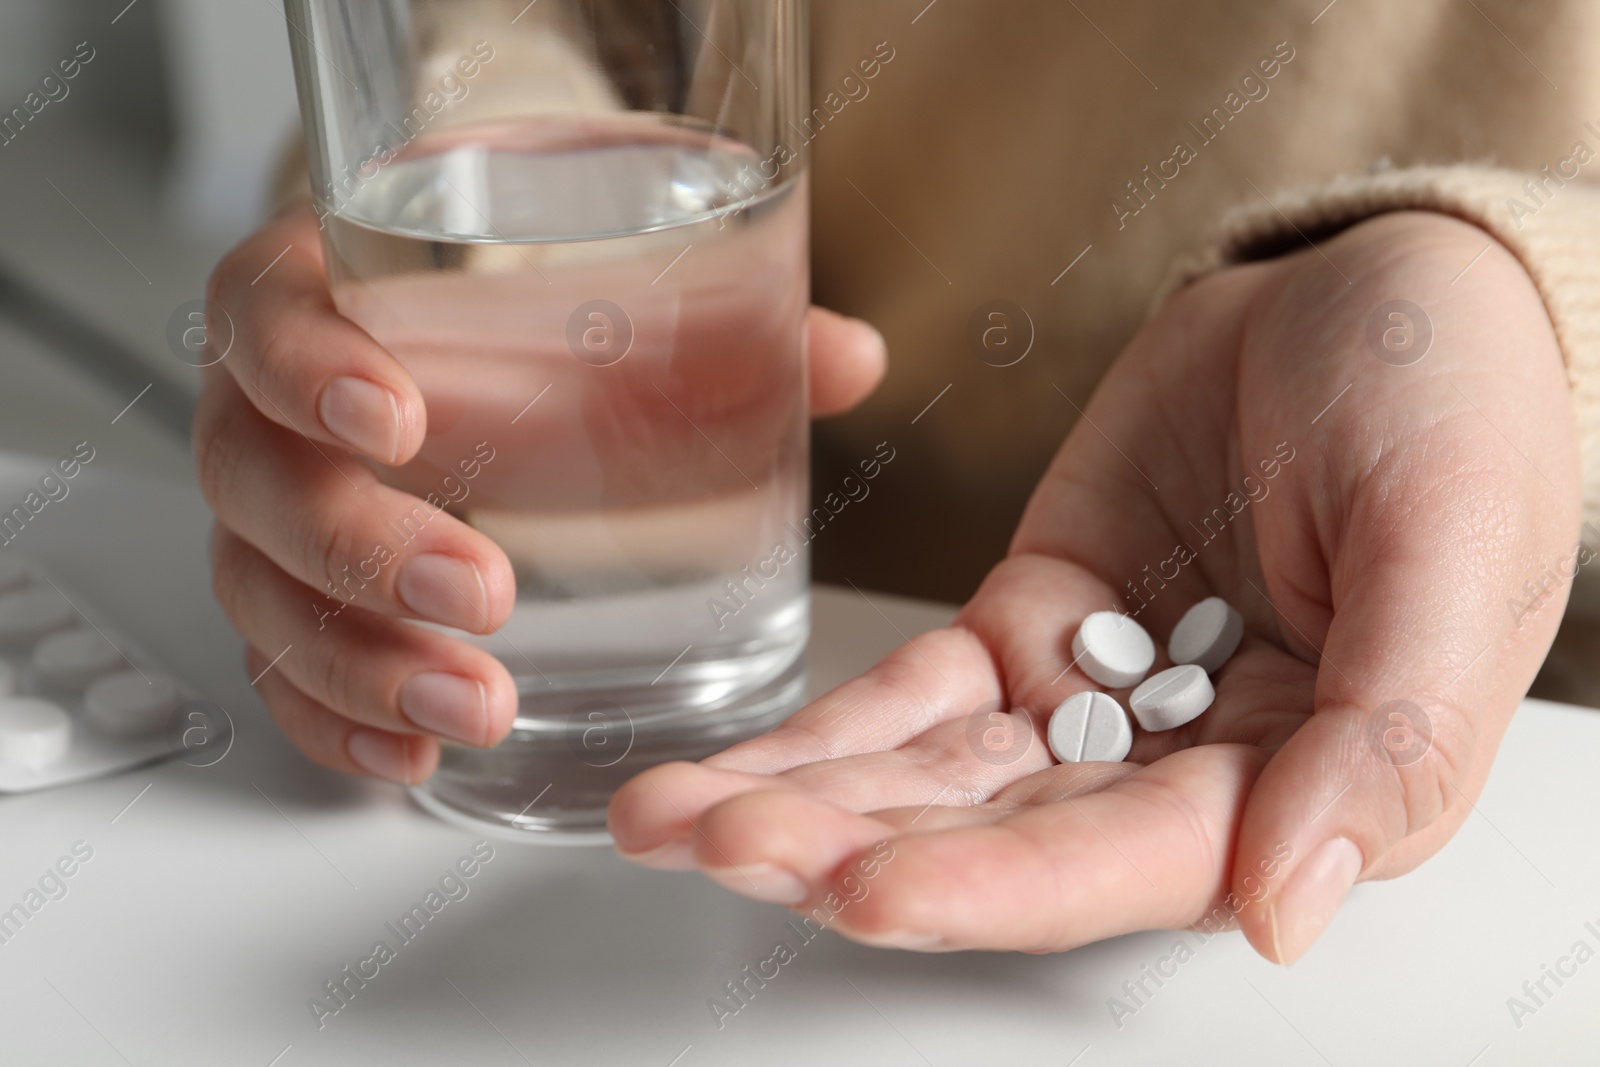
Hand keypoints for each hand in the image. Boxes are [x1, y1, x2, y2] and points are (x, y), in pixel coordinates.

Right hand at [195, 203, 886, 783]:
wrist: (449, 310)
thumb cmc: (510, 282)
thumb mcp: (593, 258)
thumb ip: (716, 308)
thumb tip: (850, 359)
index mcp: (325, 289)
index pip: (267, 313)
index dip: (308, 365)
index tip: (396, 419)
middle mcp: (275, 405)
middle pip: (256, 477)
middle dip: (361, 547)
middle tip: (481, 591)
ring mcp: (274, 509)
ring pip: (262, 591)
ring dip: (358, 661)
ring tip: (472, 708)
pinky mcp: (297, 594)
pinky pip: (279, 667)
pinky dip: (334, 720)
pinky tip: (407, 755)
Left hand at [608, 211, 1580, 962]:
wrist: (1375, 288)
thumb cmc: (1454, 406)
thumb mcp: (1453, 550)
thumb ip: (1384, 735)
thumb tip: (1289, 903)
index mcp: (1305, 779)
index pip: (1128, 864)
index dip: (995, 887)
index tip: (863, 889)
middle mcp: (1183, 765)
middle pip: (1000, 837)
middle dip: (853, 848)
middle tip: (721, 843)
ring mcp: (1094, 694)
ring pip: (935, 777)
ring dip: (809, 800)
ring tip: (674, 817)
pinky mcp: (1030, 619)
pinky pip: (917, 689)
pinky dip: (827, 726)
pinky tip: (732, 760)